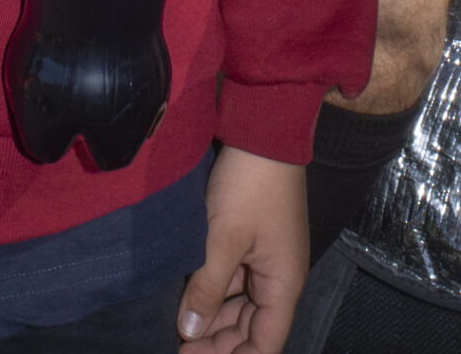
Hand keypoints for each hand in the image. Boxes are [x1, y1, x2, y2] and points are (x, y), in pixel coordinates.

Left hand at [178, 148, 308, 351]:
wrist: (263, 128)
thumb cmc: (249, 185)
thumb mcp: (222, 239)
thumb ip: (206, 288)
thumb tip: (189, 331)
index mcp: (283, 284)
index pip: (263, 344)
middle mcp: (279, 276)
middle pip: (251, 328)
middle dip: (217, 341)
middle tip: (177, 343)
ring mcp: (266, 257)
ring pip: (240, 304)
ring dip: (213, 315)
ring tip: (179, 322)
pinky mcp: (252, 238)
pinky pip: (235, 278)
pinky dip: (214, 289)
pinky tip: (188, 293)